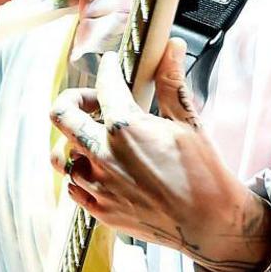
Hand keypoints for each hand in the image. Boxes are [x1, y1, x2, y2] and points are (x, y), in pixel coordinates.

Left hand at [52, 39, 270, 271]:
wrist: (210, 224)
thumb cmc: (204, 174)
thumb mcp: (189, 123)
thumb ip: (171, 83)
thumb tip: (172, 46)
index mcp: (126, 128)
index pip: (105, 84)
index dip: (108, 68)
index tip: (112, 64)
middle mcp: (104, 155)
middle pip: (61, 115)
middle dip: (73, 99)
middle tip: (93, 100)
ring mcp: (98, 186)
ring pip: (62, 155)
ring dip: (75, 142)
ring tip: (95, 138)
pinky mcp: (100, 210)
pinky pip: (73, 186)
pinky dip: (81, 173)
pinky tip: (101, 169)